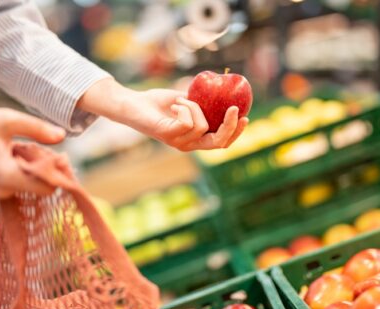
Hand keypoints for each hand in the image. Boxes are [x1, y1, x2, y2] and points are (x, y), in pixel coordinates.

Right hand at [0, 105, 65, 197]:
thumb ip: (38, 129)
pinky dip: (20, 171)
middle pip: (40, 187)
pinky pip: (16, 184)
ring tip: (18, 146)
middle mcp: (2, 190)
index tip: (60, 156)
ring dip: (32, 168)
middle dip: (45, 169)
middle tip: (38, 145)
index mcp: (7, 176)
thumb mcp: (8, 120)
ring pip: (29, 185)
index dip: (57, 174)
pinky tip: (11, 153)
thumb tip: (62, 136)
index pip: (47, 188)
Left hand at [78, 79, 247, 150]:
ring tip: (180, 101)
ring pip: (202, 125)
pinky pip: (188, 121)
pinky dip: (184, 107)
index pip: (222, 142)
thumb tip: (223, 93)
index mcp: (195, 139)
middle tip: (234, 108)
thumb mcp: (186, 101)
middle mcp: (189, 145)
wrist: (134, 104)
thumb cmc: (158, 103)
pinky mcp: (169, 136)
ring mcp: (179, 143)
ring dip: (194, 106)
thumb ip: (203, 102)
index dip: (236, 132)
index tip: (245, 116)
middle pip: (219, 143)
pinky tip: (174, 105)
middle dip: (230, 127)